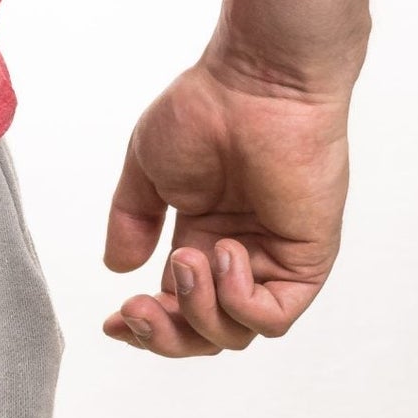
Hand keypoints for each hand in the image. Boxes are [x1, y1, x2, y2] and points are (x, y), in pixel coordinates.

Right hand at [103, 56, 350, 355]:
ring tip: (186, 259)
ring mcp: (274, 259)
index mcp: (203, 235)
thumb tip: (118, 268)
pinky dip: (240, 301)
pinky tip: (223, 253)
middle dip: (166, 334)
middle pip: (206, 332)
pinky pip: (274, 316)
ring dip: (199, 310)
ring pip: (237, 333)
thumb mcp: (149, 171)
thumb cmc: (204, 111)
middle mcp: (240, 255)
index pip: (177, 304)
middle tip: (135, 311)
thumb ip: (133, 220)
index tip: (112, 321)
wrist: (255, 83)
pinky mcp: (306, 259)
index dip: (145, 324)